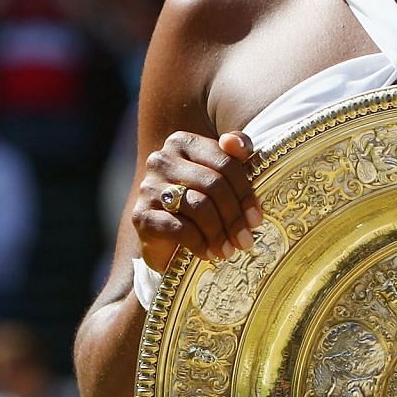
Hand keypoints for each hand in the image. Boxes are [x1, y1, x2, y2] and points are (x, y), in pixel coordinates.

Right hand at [133, 130, 262, 270]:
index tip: (256, 219)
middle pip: (213, 184)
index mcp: (184, 143)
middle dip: (234, 216)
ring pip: (198, 205)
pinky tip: (209, 254)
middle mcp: (162, 160)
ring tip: (229, 250)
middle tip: (246, 240)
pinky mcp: (141, 215)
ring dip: (219, 233)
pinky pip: (178, 227)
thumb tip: (237, 145)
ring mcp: (149, 187)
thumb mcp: (223, 174)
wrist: (166, 235)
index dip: (245, 193)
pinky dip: (199, 243)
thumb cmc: (202, 198)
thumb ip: (235, 152)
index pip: (225, 163)